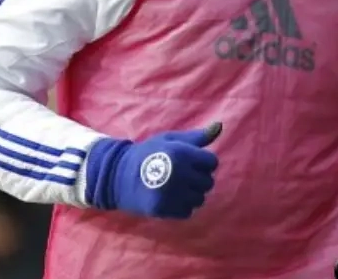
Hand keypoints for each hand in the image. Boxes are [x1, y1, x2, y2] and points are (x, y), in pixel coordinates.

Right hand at [84, 122, 221, 218]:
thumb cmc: (147, 153)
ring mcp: (172, 193)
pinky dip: (181, 207)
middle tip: (180, 175)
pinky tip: (169, 198)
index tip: (189, 162)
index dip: (203, 162)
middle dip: (197, 178)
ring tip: (174, 187)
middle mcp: (179, 173)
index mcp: (181, 153)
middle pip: (208, 182)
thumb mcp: (169, 139)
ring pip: (200, 199)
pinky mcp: (165, 209)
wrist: (118, 175)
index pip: (212, 162)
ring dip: (191, 194)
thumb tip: (220, 126)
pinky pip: (187, 211)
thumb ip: (196, 137)